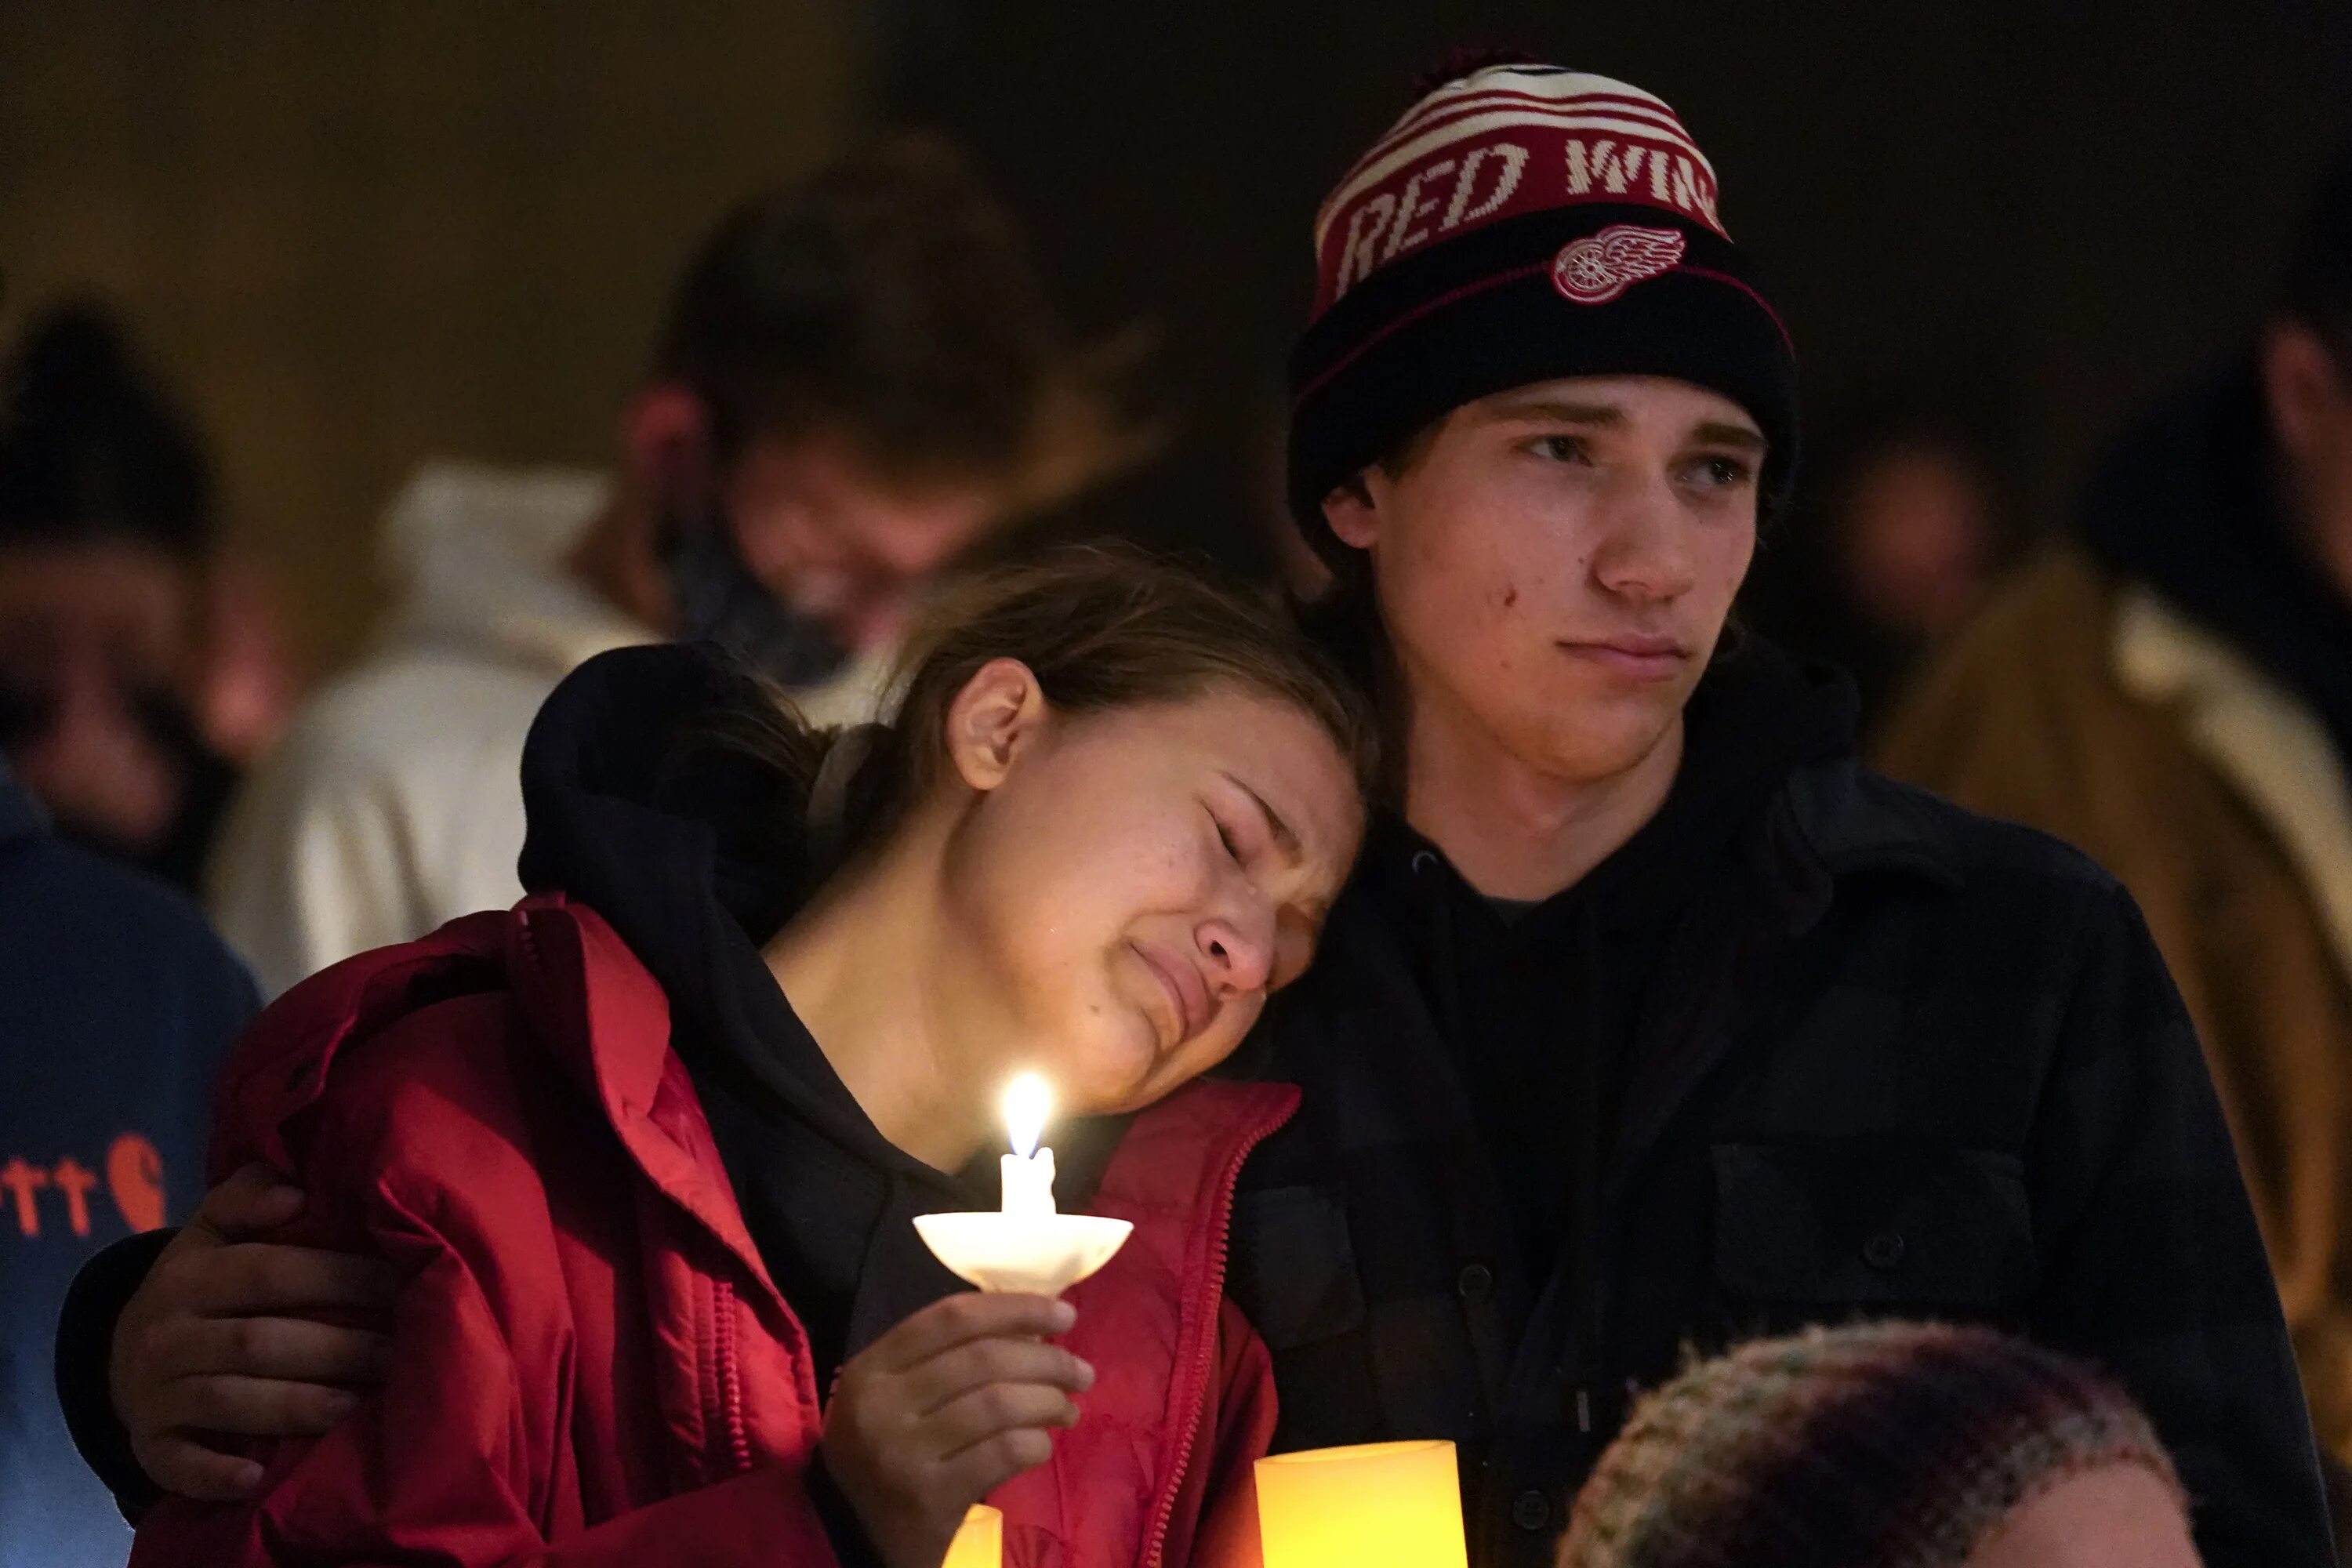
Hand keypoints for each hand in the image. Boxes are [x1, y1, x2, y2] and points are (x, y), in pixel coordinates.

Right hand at [112, 1164, 400, 1499]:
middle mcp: (167, 1336)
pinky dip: (215, 1473)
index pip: (268, 1272)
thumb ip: (247, 1197)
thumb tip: (295, 1191)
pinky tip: (258, 1477)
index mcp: (190, 1276)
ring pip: (227, 1401)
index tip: (401, 1283)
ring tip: (355, 1407)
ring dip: (294, 1407)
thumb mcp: (211, 1232)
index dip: (338, 1277)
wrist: (122, 1358)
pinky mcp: (150, 1448)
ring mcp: (155, 1395)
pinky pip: (178, 1464)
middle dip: (334, 1348)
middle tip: (398, 1354)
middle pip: (257, 1341)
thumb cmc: (200, 1288)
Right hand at [820, 1293, 1092, 1567]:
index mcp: (872, 1367)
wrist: (857, 1537)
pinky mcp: (929, 1497)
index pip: (952, 1317)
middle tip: (1081, 1372)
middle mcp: (881, 1405)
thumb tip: (1037, 1328)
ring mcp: (902, 1452)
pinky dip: (1036, 1442)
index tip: (1065, 1314)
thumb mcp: (899, 1395)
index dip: (1015, 1308)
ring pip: (999, 1403)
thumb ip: (953, 1357)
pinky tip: (1042, 1445)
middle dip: (1048, 1360)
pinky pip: (1003, 1452)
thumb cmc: (891, 1452)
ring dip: (1049, 1401)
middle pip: (984, 1359)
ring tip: (1069, 1410)